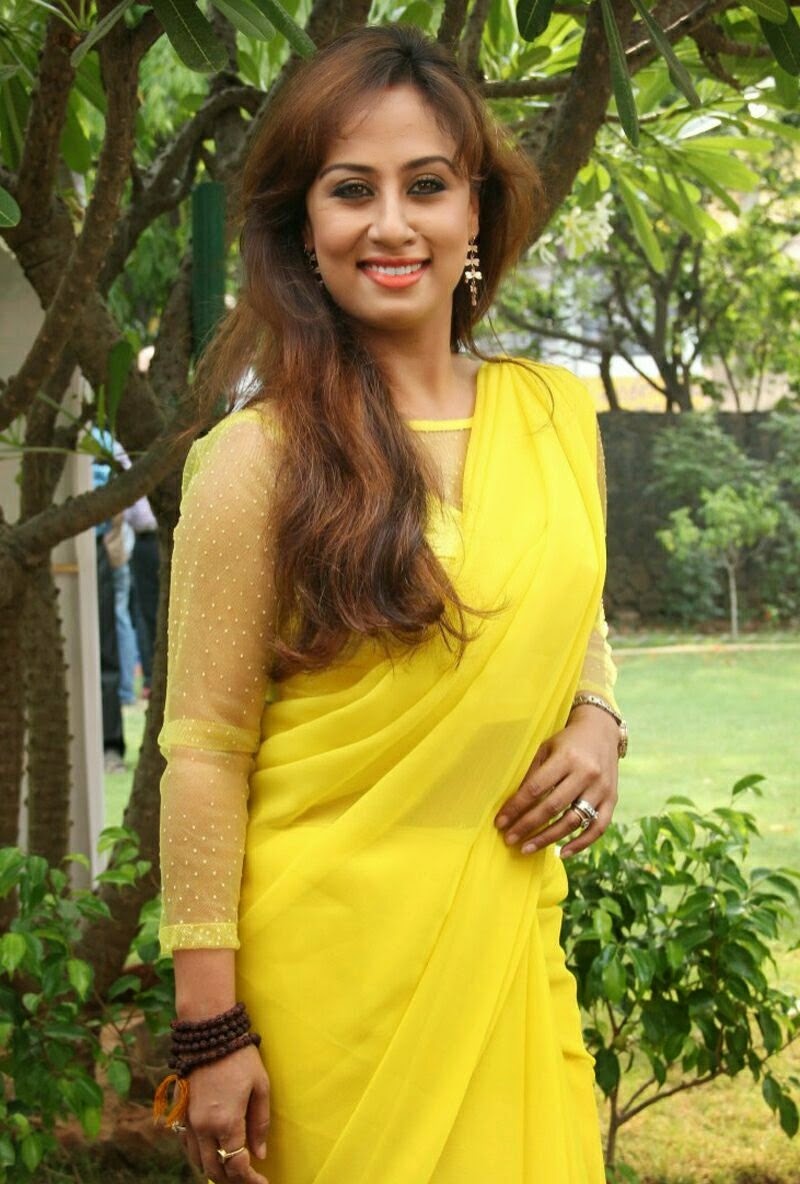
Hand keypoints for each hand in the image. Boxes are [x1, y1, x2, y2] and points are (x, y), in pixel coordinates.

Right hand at [180, 1044, 270, 1183]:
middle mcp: (203, 1128)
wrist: (208, 1032)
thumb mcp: (261, 1087)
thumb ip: (260, 1124)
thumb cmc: (240, 1057)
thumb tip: (259, 1154)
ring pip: (198, 1163)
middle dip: (233, 1181)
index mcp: (226, 1122)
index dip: (251, 1180)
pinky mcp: (181, 1114)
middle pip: (215, 1171)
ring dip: (215, 1171)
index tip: (264, 1183)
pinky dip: (200, 1157)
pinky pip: (187, 1147)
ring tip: (234, 1170)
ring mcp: (188, 1122)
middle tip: (250, 1179)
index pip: (237, 1165)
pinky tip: (213, 1153)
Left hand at [493, 704, 619, 857]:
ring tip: (527, 848)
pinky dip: (581, 844)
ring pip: (573, 821)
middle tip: (509, 839)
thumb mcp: (546, 748)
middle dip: (527, 826)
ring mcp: (601, 789)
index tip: (500, 822)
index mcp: (566, 758)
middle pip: (552, 807)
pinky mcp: (613, 799)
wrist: (602, 731)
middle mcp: (586, 773)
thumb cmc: (567, 741)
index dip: (516, 807)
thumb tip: (512, 804)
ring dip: (548, 839)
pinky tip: (562, 853)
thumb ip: (532, 773)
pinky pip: (598, 828)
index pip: (535, 788)